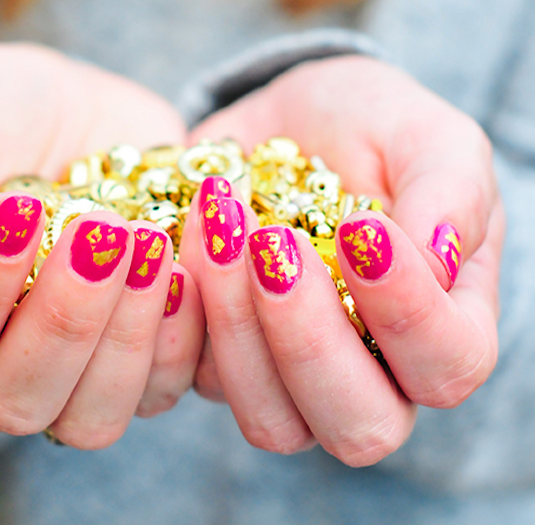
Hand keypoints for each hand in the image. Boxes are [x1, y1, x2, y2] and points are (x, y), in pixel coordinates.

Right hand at [0, 43, 203, 447]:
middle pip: (19, 401)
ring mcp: (79, 371)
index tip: (20, 207)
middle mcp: (2, 362)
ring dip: (128, 336)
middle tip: (102, 231)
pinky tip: (184, 265)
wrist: (80, 116)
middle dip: (65, 320)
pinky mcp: (144, 356)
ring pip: (95, 416)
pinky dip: (183, 333)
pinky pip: (165, 386)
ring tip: (149, 243)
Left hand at [182, 55, 502, 465]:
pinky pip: (193, 378)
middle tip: (276, 242)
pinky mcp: (220, 363)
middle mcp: (370, 374)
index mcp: (440, 327)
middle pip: (357, 426)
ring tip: (221, 223)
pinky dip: (182, 312)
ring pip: (268, 419)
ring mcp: (289, 381)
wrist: (282, 126)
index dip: (407, 311)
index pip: (446, 363)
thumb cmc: (366, 130)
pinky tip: (179, 239)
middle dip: (308, 339)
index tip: (361, 226)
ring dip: (235, 324)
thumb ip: (451, 191)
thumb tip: (437, 257)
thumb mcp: (423, 135)